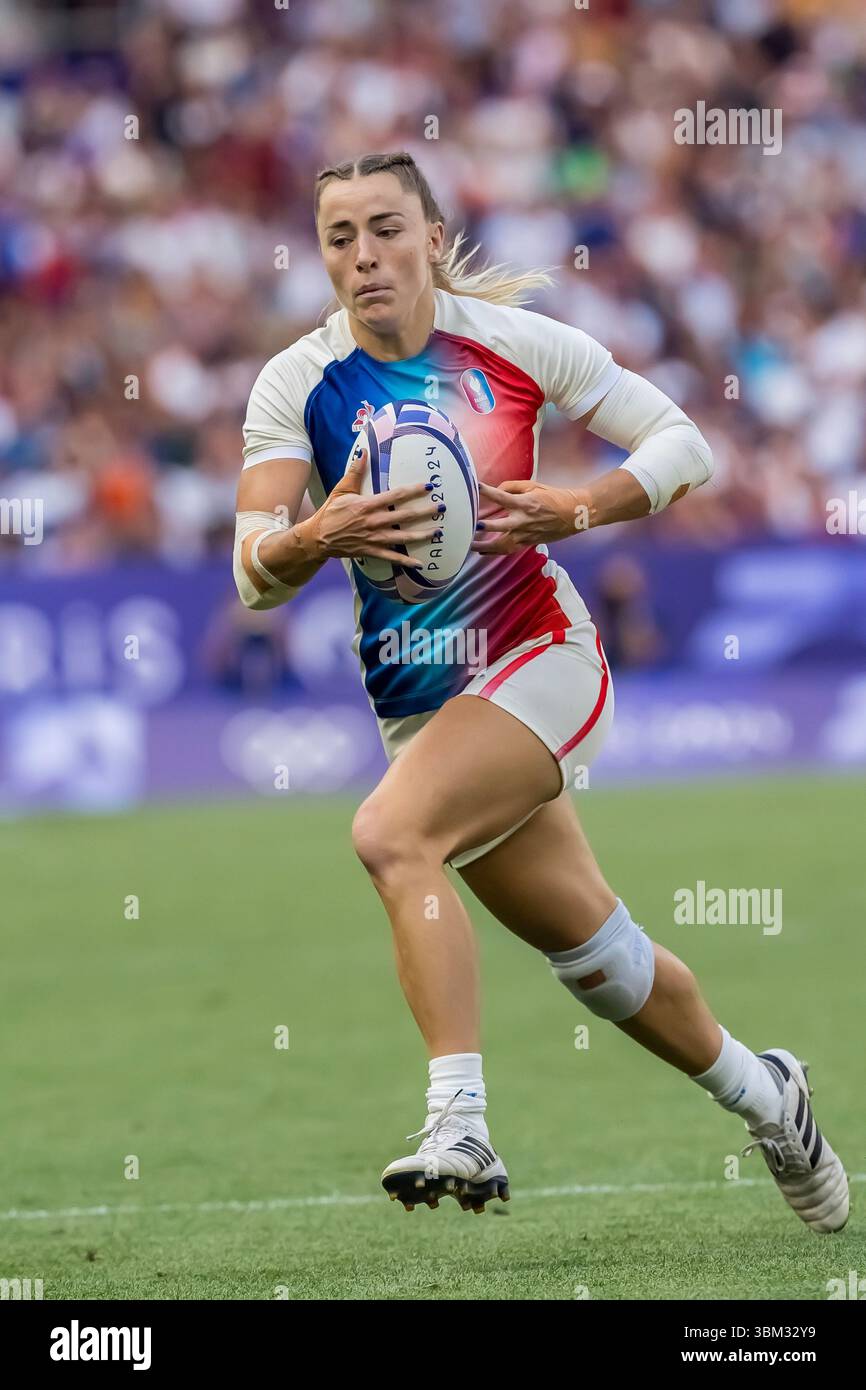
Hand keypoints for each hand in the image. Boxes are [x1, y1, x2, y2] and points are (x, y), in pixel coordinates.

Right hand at [296, 447, 444, 567]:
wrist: (318, 537)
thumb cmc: (330, 512)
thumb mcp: (341, 489)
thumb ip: (355, 471)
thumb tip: (364, 452)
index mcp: (367, 505)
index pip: (395, 496)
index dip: (413, 491)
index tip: (428, 487)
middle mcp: (373, 522)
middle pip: (403, 516)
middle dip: (424, 512)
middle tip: (441, 508)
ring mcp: (373, 538)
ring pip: (402, 537)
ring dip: (421, 535)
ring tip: (437, 532)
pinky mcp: (371, 551)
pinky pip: (391, 557)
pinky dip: (406, 561)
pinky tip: (420, 563)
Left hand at [470, 480, 583, 554]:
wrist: (574, 514)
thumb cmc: (554, 497)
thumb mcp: (533, 486)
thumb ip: (512, 486)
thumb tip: (496, 489)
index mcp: (526, 503)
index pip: (502, 496)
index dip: (488, 492)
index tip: (476, 487)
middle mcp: (524, 520)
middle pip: (499, 526)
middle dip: (484, 527)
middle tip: (469, 526)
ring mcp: (526, 534)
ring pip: (501, 544)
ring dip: (484, 546)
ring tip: (469, 545)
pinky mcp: (528, 543)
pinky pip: (508, 549)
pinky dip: (494, 551)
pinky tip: (482, 551)